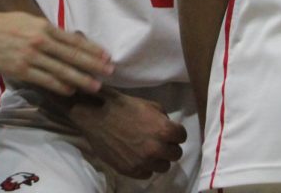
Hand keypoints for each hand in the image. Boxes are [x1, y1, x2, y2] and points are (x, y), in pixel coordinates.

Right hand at [0, 10, 112, 94]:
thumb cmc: (2, 24)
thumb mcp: (28, 20)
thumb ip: (45, 29)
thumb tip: (63, 38)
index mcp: (44, 26)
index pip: (74, 41)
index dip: (92, 49)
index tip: (107, 56)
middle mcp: (41, 41)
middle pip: (73, 56)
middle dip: (93, 65)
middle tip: (110, 72)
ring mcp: (31, 56)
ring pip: (62, 70)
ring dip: (81, 79)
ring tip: (96, 85)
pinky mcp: (20, 70)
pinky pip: (45, 80)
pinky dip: (60, 86)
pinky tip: (71, 90)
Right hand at [68, 88, 187, 178]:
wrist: (97, 116)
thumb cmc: (124, 107)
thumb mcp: (150, 105)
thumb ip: (164, 119)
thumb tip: (169, 128)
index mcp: (164, 130)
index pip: (182, 137)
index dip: (177, 133)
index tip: (171, 132)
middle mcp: (156, 149)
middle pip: (176, 154)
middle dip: (170, 147)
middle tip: (161, 142)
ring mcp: (143, 162)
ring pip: (164, 167)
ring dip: (159, 159)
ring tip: (150, 151)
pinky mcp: (130, 170)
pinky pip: (147, 174)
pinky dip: (146, 166)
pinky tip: (139, 157)